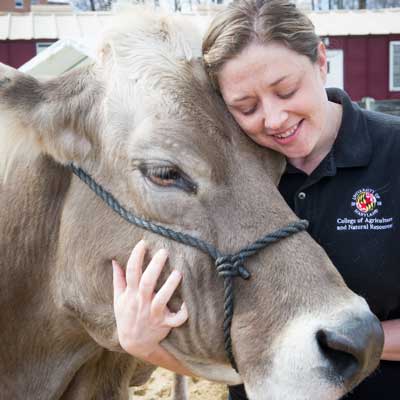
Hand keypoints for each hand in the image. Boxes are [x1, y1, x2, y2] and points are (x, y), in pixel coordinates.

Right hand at [112, 240, 187, 360]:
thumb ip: (118, 279)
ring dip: (170, 286)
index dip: (136, 257)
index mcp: (130, 294)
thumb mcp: (118, 299)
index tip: (143, 243)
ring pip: (161, 300)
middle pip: (147, 283)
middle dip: (155, 267)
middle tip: (163, 251)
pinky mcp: (164, 324)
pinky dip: (182, 313)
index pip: (131, 272)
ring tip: (178, 273)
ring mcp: (153, 314)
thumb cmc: (127, 316)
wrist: (134, 343)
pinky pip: (175, 320)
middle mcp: (141, 302)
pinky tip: (188, 302)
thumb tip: (114, 260)